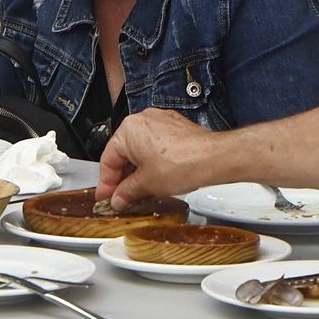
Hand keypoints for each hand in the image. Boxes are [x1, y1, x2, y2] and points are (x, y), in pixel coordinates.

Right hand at [97, 108, 223, 209]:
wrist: (214, 159)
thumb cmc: (182, 164)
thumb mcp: (146, 184)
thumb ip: (126, 192)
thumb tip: (118, 198)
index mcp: (128, 130)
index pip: (108, 160)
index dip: (106, 183)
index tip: (105, 196)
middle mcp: (142, 120)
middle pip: (123, 152)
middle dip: (121, 177)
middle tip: (120, 196)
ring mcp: (160, 121)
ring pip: (140, 148)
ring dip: (137, 170)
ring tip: (138, 190)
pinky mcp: (175, 127)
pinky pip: (155, 145)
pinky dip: (152, 161)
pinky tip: (155, 177)